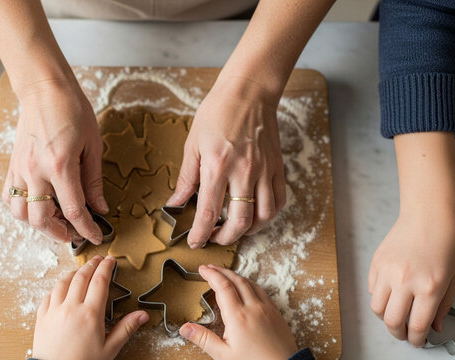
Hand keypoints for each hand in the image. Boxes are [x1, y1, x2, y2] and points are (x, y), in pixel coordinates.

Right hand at [2, 79, 107, 243]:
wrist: (44, 89)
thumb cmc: (72, 110)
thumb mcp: (93, 145)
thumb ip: (94, 180)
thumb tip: (100, 207)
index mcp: (60, 166)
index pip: (74, 211)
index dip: (87, 229)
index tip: (95, 236)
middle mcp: (36, 171)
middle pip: (41, 220)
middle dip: (61, 233)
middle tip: (75, 233)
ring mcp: (20, 169)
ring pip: (20, 213)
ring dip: (39, 224)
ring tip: (56, 220)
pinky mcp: (12, 166)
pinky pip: (9, 197)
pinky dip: (22, 208)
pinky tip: (37, 204)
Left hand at [32, 256, 148, 359]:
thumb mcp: (109, 349)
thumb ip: (125, 329)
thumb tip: (142, 315)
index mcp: (90, 314)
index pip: (100, 281)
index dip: (106, 267)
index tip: (110, 260)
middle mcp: (71, 307)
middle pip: (82, 276)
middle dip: (92, 265)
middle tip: (98, 259)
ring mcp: (54, 311)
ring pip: (63, 282)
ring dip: (74, 272)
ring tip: (81, 270)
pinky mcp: (42, 317)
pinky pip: (49, 294)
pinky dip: (57, 286)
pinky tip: (62, 287)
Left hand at [168, 76, 285, 247]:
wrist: (249, 90)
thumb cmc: (217, 112)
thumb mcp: (193, 144)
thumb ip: (186, 178)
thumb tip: (175, 203)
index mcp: (217, 166)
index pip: (208, 213)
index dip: (201, 234)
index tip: (195, 242)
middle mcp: (243, 172)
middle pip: (240, 222)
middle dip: (225, 238)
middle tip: (215, 238)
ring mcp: (264, 170)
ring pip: (264, 216)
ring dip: (249, 231)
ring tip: (236, 229)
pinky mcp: (278, 166)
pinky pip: (279, 200)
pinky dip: (268, 215)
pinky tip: (256, 214)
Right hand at [180, 265, 297, 359]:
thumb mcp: (224, 356)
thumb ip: (204, 339)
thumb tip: (185, 328)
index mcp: (238, 317)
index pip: (222, 286)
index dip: (211, 275)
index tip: (203, 269)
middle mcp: (253, 308)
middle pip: (236, 280)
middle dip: (221, 271)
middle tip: (210, 268)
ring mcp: (267, 309)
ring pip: (250, 283)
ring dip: (236, 275)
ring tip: (225, 275)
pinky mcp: (276, 313)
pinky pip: (262, 291)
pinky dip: (250, 284)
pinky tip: (247, 287)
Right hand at [368, 205, 454, 345]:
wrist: (429, 213)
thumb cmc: (447, 240)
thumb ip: (443, 305)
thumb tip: (435, 325)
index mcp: (429, 287)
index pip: (416, 324)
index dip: (416, 339)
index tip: (417, 341)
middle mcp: (405, 281)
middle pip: (391, 320)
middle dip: (397, 332)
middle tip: (403, 333)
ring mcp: (387, 271)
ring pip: (376, 307)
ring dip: (384, 316)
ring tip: (394, 314)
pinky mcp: (376, 262)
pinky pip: (371, 288)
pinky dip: (379, 296)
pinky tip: (391, 293)